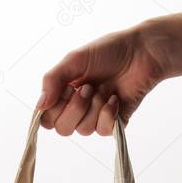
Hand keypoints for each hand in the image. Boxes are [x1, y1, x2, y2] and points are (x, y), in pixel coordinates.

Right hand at [37, 22, 168, 135]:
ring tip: (104, 89)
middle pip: (63, 129)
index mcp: (64, 94)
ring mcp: (95, 117)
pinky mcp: (114, 123)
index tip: (67, 89)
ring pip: (83, 130)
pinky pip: (103, 130)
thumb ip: (53, 80)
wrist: (141, 53)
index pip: (47, 119)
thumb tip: (40, 106)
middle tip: (88, 87)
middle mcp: (77, 108)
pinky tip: (115, 98)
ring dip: (94, 108)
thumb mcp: (75, 60)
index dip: (55, 109)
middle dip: (75, 108)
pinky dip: (108, 113)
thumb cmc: (109, 51)